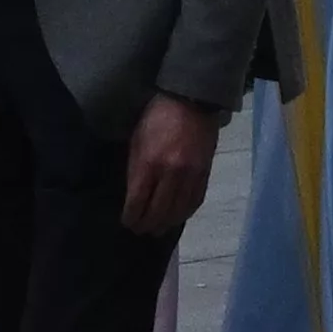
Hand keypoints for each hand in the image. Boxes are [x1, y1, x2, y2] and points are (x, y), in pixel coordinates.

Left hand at [122, 91, 221, 235]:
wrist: (192, 100)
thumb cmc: (156, 117)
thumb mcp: (136, 140)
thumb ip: (135, 169)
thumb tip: (133, 196)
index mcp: (149, 164)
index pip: (137, 202)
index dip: (131, 218)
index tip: (127, 223)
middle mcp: (170, 174)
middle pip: (158, 212)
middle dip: (147, 225)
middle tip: (141, 231)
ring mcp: (190, 175)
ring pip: (178, 211)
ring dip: (167, 224)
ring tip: (159, 229)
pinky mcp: (205, 173)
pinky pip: (195, 201)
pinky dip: (186, 213)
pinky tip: (178, 216)